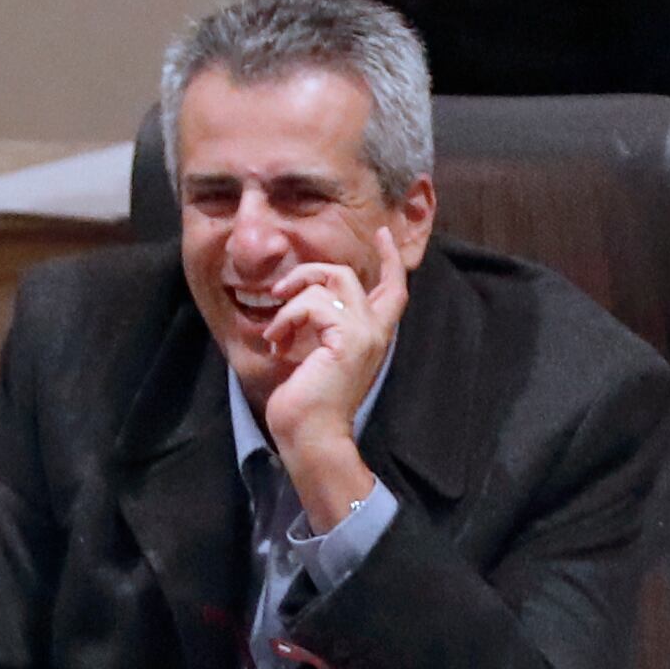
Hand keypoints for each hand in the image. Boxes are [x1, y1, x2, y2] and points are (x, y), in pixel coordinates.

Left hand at [260, 227, 407, 524]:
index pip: (393, 289)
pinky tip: (278, 344)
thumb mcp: (316, 355)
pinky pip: (314, 304)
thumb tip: (297, 299)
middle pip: (351, 275)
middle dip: (311, 273)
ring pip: (331, 281)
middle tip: (281, 290)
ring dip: (292, 300)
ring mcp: (366, 333)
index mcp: (372, 336)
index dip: (389, 259)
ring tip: (276, 331)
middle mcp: (376, 331)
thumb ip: (320, 328)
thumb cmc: (306, 404)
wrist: (311, 436)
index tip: (382, 233)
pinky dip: (287, 319)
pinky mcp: (349, 339)